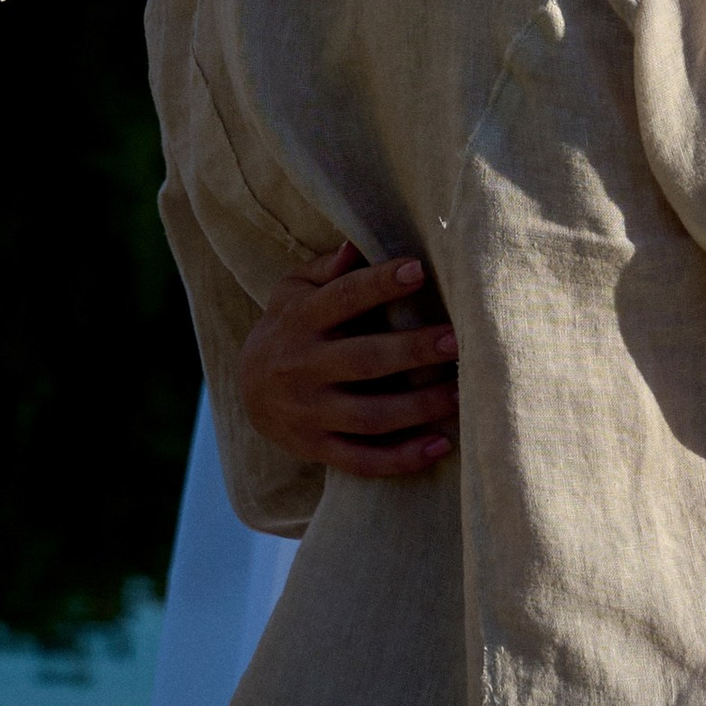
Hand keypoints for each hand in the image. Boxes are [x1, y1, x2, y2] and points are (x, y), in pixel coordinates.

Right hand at [237, 242, 458, 478]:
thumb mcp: (293, 290)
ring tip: (460, 393)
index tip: (418, 270)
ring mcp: (309, 413)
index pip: (343, 297)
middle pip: (364, 360)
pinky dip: (403, 458)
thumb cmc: (289, 326)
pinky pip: (363, 460)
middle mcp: (302, 366)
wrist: (245, 389)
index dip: (380, 284)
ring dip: (418, 407)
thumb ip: (326, 269)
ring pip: (370, 416)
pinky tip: (441, 444)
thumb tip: (355, 246)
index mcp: (301, 319)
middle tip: (457, 341)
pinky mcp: (317, 448)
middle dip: (412, 351)